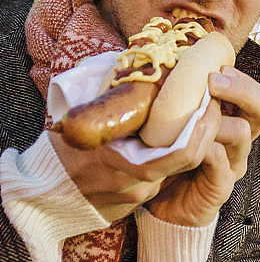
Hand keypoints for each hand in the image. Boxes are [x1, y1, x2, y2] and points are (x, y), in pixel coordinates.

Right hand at [47, 101, 221, 223]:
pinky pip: (166, 174)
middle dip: (206, 129)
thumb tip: (135, 62)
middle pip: (189, 159)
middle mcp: (138, 184)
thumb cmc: (62, 151)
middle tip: (213, 101)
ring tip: (198, 111)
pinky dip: (176, 153)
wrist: (45, 197)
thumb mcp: (82, 119)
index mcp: (125, 163)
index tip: (210, 101)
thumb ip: (109, 97)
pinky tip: (177, 133)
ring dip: (192, 140)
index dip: (204, 126)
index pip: (183, 152)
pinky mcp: (140, 199)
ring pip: (179, 166)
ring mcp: (140, 195)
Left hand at [147, 67, 259, 226]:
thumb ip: (183, 95)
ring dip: (216, 118)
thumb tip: (174, 59)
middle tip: (213, 81)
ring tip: (191, 115)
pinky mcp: (222, 186)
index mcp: (234, 118)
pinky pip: (222, 164)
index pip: (257, 93)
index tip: (216, 68)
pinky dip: (207, 150)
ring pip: (243, 131)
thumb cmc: (166, 154)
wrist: (159, 202)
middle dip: (243, 89)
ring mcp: (233, 163)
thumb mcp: (175, 118)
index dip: (242, 78)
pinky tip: (188, 144)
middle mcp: (240, 139)